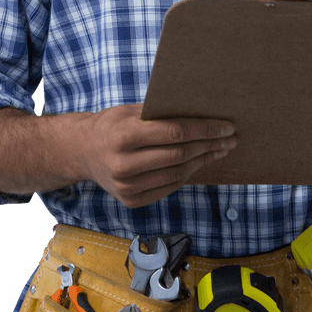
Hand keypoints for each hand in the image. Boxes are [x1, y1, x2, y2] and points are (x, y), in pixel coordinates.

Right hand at [84, 104, 236, 207]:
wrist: (81, 152)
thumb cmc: (110, 125)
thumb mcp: (130, 111)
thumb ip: (160, 112)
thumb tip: (201, 110)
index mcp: (123, 136)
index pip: (174, 133)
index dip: (204, 130)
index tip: (226, 126)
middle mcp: (124, 165)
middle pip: (179, 155)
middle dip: (209, 145)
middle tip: (230, 138)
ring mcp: (127, 187)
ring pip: (178, 174)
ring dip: (203, 161)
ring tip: (220, 150)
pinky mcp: (132, 200)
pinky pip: (169, 187)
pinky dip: (188, 174)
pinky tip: (200, 162)